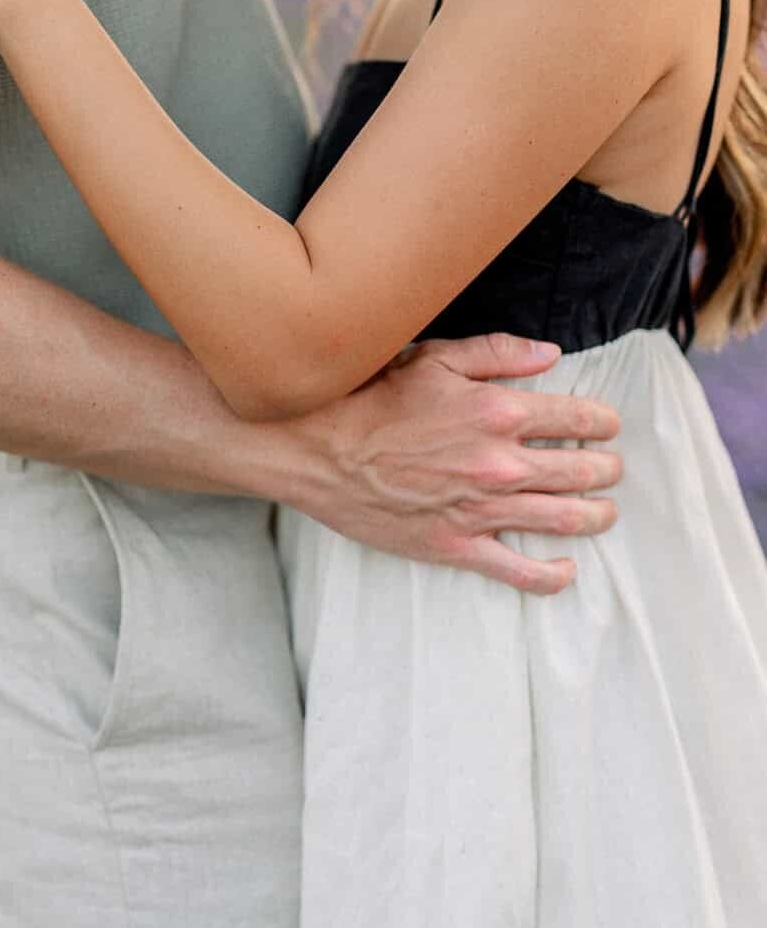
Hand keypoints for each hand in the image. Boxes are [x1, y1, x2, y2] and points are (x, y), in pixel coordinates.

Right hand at [283, 333, 622, 594]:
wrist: (318, 450)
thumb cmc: (371, 398)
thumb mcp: (433, 357)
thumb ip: (497, 353)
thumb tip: (550, 354)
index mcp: (498, 411)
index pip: (579, 419)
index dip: (604, 423)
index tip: (608, 427)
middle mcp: (500, 463)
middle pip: (582, 472)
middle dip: (607, 469)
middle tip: (610, 468)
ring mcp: (481, 509)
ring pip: (564, 519)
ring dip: (596, 516)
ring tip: (603, 511)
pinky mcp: (457, 545)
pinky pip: (520, 571)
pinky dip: (553, 574)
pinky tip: (566, 568)